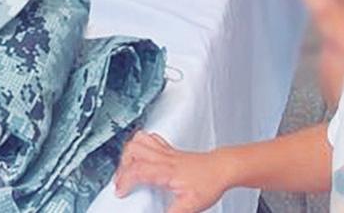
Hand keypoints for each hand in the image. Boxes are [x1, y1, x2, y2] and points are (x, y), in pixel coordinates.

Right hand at [115, 132, 233, 211]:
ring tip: (128, 167)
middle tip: (122, 181)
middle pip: (133, 151)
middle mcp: (164, 157)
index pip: (138, 170)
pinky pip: (149, 138)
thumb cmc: (210, 182)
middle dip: (122, 166)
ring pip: (139, 140)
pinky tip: (141, 156)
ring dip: (128, 153)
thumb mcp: (191, 206)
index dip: (124, 181)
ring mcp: (166, 151)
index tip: (120, 192)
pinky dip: (139, 145)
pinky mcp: (169, 149)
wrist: (223, 168)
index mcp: (166, 170)